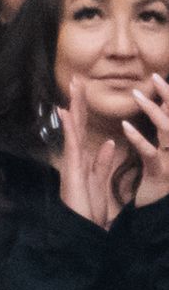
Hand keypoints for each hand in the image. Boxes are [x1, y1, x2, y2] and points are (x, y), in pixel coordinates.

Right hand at [58, 76, 115, 227]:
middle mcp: (76, 157)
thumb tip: (109, 143)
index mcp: (84, 159)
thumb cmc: (89, 211)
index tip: (83, 90)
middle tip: (76, 79)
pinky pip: (71, 143)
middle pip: (77, 124)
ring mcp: (72, 162)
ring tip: (73, 86)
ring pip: (73, 129)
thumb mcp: (101, 182)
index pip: (84, 129)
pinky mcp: (72, 169)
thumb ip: (103, 163)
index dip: (84, 109)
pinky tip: (66, 112)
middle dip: (78, 101)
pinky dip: (69, 127)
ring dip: (73, 107)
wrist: (82, 229)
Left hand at [124, 73, 168, 206]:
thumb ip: (164, 130)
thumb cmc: (159, 181)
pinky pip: (150, 152)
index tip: (162, 77)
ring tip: (137, 95)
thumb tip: (162, 105)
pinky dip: (138, 138)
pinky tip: (125, 126)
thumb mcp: (164, 152)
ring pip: (167, 129)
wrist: (157, 212)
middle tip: (156, 77)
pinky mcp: (160, 172)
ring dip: (153, 110)